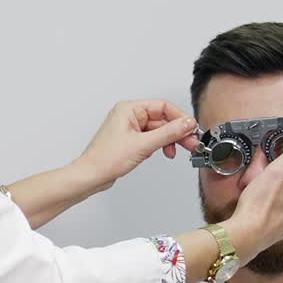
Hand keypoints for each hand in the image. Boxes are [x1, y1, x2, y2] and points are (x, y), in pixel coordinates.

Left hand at [76, 100, 198, 190]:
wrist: (91, 176)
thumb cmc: (106, 159)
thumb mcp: (143, 145)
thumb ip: (168, 133)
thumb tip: (187, 123)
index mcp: (129, 109)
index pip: (162, 106)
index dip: (179, 118)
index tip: (191, 128)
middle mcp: (129, 116)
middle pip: (162, 119)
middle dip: (177, 132)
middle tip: (191, 143)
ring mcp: (130, 128)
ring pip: (159, 130)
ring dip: (169, 140)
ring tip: (176, 152)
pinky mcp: (131, 140)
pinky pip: (152, 139)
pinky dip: (160, 146)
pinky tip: (163, 152)